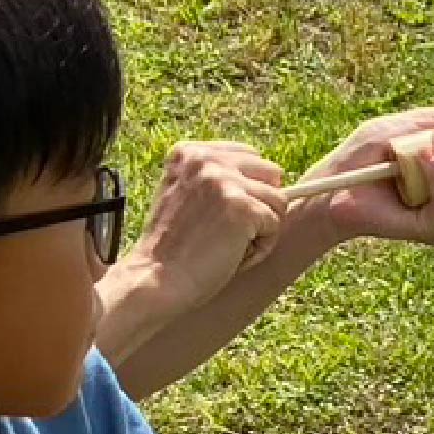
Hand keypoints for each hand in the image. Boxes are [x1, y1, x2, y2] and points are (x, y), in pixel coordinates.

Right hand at [122, 142, 290, 310]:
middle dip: (259, 205)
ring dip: (260, 230)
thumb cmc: (173, 250)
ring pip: (277, 200)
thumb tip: (277, 177)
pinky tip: (232, 258)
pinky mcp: (242, 207)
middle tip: (226, 232)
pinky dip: (260, 248)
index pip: (249, 156)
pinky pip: (274, 225)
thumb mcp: (185, 195)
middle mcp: (206, 159)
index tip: (220, 215)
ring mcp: (224, 181)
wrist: (156, 280)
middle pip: (269, 173)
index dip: (247, 190)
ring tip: (227, 246)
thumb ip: (216, 179)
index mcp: (189, 152)